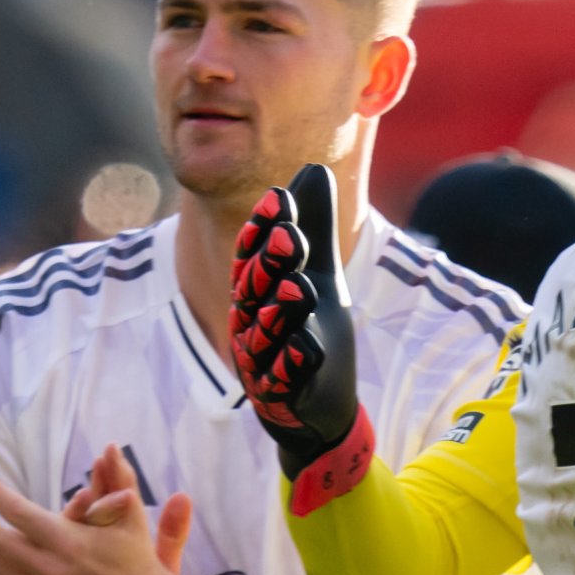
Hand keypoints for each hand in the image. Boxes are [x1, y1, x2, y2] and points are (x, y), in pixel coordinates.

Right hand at [226, 164, 375, 508]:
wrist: (321, 407)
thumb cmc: (314, 334)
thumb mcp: (322, 276)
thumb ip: (315, 227)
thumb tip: (313, 167)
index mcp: (258, 294)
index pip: (253, 256)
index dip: (263, 229)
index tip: (281, 198)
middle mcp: (252, 325)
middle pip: (255, 291)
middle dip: (270, 264)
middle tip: (290, 236)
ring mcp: (265, 363)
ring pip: (267, 335)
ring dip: (281, 312)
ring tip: (301, 289)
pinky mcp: (285, 397)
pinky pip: (286, 380)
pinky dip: (296, 365)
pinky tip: (312, 348)